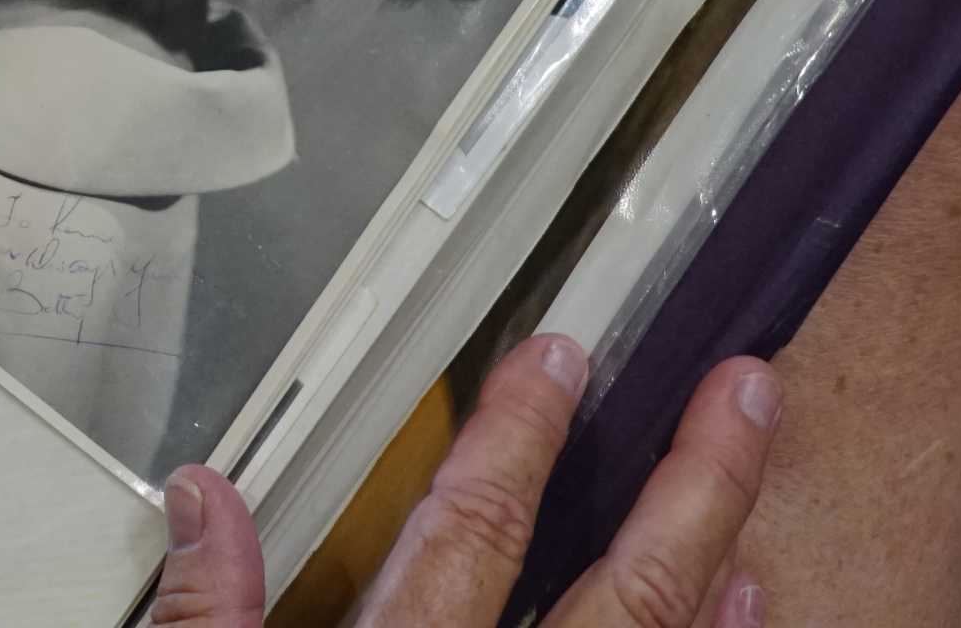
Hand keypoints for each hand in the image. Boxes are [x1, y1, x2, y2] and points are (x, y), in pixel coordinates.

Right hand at [151, 336, 778, 626]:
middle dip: (693, 488)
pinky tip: (742, 606)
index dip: (520, 437)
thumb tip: (204, 498)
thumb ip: (207, 616)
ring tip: (756, 503)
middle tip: (746, 395)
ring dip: (717, 578)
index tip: (557, 357)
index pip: (474, 534)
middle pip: (626, 598)